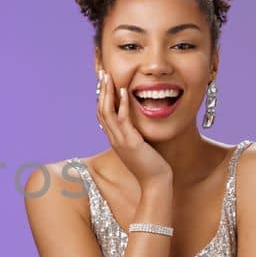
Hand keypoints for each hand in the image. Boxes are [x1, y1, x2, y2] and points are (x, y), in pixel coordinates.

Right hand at [96, 70, 172, 187]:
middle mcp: (113, 138)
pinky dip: (121, 104)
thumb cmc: (152, 166)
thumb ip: (136, 134)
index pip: (103, 114)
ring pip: (107, 112)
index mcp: (115, 139)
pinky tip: (124, 91)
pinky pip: (122, 119)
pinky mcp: (130, 142)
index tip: (105, 82)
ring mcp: (120, 140)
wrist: (155, 183)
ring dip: (107, 93)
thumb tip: (139, 123)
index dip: (102, 97)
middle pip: (101, 110)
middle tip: (102, 73)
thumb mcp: (140, 146)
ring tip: (108, 77)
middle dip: (101, 90)